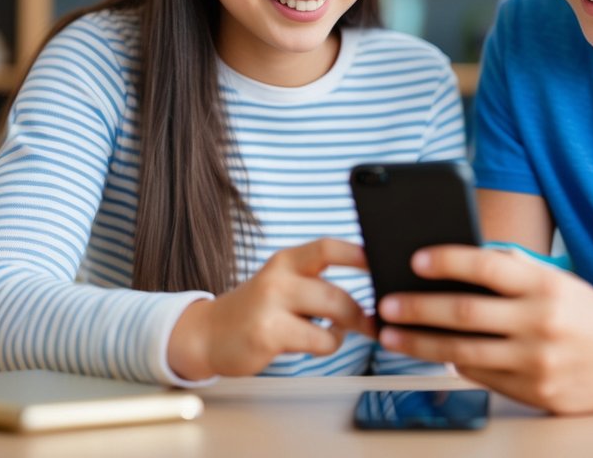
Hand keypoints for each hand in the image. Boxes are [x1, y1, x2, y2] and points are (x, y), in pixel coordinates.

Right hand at [169, 238, 374, 378]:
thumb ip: (315, 279)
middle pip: (337, 290)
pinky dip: (327, 344)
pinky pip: (319, 340)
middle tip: (375, 320)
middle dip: (363, 310)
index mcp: (287, 260)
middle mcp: (279, 277)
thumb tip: (369, 285)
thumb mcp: (282, 282)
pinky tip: (315, 341)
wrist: (207, 334)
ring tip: (339, 331)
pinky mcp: (267, 334)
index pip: (329, 248)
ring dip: (348, 327)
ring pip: (333, 314)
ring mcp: (271, 305)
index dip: (359, 255)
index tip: (385, 262)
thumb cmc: (256, 310)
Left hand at [376, 245, 592, 413]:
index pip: (488, 265)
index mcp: (546, 284)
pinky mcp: (537, 392)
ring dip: (420, 343)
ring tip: (392, 334)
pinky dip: (454, 364)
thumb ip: (511, 268)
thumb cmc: (584, 310)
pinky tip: (433, 353)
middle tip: (386, 304)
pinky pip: (482, 377)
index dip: (448, 260)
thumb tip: (454, 261)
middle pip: (465, 313)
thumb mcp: (556, 279)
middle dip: (418, 308)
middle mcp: (542, 321)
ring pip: (464, 351)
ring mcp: (538, 361)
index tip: (415, 259)